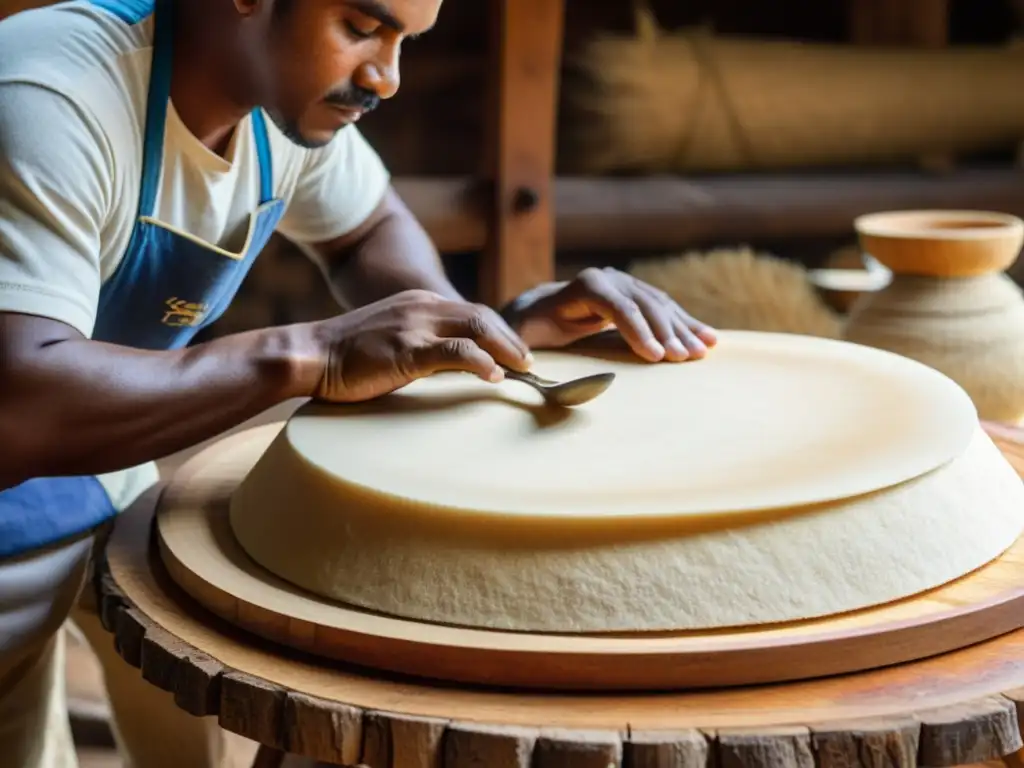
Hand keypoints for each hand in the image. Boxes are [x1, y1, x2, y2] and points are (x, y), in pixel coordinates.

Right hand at [309, 290, 532, 401]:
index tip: (517, 352)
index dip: (500, 331)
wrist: (311, 354)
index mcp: (419, 302)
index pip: (472, 311)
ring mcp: (414, 326)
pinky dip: (480, 362)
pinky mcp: (406, 349)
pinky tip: (494, 376)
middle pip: (482, 317)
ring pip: (475, 329)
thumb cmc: (348, 355)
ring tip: (522, 368)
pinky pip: (454, 353)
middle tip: (529, 361)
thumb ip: (421, 341)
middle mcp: (421, 307)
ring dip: (505, 348)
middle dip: (511, 339)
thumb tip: (451, 364)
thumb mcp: (392, 337)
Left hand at [507, 267, 716, 361]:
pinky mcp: (638, 295)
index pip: (617, 306)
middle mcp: (609, 279)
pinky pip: (667, 309)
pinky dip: (688, 324)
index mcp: (584, 286)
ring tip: (701, 353)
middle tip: (684, 359)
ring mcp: (627, 284)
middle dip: (667, 333)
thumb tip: (523, 361)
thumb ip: (522, 345)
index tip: (655, 357)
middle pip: (645, 305)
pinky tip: (708, 339)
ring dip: (684, 330)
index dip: (637, 330)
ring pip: (661, 306)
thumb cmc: (529, 328)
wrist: (537, 309)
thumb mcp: (521, 335)